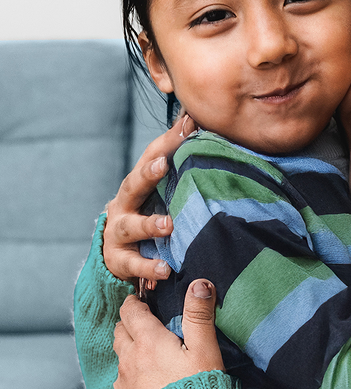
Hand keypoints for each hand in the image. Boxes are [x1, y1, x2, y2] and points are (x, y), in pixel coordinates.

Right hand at [103, 115, 194, 284]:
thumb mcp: (158, 188)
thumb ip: (175, 157)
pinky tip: (166, 270)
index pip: (151, 157)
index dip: (168, 142)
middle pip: (132, 186)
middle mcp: (123, 204)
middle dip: (146, 175)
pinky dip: (149, 268)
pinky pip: (134, 265)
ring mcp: (118, 233)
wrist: (117, 255)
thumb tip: (195, 118)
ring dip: (150, 224)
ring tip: (169, 225)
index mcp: (137, 184)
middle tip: (161, 165)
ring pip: (131, 226)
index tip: (187, 127)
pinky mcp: (120, 261)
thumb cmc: (146, 212)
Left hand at [113, 279, 224, 388]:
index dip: (136, 301)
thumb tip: (199, 283)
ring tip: (148, 353)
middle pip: (120, 331)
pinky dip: (130, 375)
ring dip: (129, 350)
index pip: (131, 311)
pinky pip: (121, 383)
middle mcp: (130, 361)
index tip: (143, 298)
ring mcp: (123, 385)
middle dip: (129, 323)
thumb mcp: (205, 350)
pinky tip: (147, 382)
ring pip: (120, 358)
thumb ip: (200, 316)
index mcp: (148, 342)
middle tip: (146, 322)